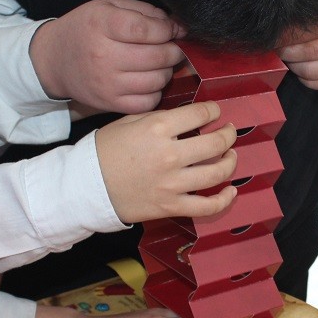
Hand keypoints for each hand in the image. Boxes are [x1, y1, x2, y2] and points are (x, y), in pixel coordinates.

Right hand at [29, 0, 185, 115]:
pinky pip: (148, 102)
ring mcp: (107, 83)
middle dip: (173, 51)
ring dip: (166, 71)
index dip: (167, 30)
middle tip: (172, 47)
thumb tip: (178, 27)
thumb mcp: (109, 7)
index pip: (146, 29)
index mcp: (102, 25)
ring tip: (159, 64)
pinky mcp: (110, 103)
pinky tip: (148, 82)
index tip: (172, 30)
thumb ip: (145, 12)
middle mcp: (103, 55)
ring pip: (157, 80)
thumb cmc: (86, 28)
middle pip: (157, 56)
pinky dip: (155, 92)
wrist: (54, 60)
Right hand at [95, 101, 237, 221]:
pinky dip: (225, 199)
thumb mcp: (129, 121)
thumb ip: (160, 117)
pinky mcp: (172, 206)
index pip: (200, 114)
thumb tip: (188, 118)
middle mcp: (170, 155)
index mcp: (158, 129)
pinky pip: (207, 206)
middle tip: (229, 132)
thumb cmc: (105, 150)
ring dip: (230, 162)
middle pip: (215, 143)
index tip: (215, 112)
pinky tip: (231, 190)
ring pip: (217, 173)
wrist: (86, 186)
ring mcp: (172, 183)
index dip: (213, 111)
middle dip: (228, 134)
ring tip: (231, 155)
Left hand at [278, 0, 317, 89]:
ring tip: (287, 55)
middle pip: (308, 51)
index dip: (287, 31)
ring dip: (293, 65)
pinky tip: (300, 66)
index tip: (274, 31)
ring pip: (311, 71)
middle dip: (286, 49)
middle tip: (276, 44)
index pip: (310, 27)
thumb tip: (282, 13)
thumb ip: (315, 6)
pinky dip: (304, 78)